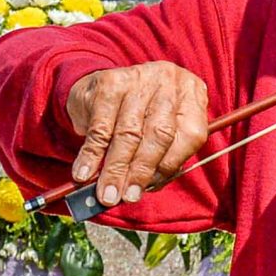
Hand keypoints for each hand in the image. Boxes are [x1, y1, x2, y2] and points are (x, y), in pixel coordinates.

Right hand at [65, 63, 212, 208]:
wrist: (102, 87)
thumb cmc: (140, 116)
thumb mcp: (159, 130)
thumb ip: (160, 159)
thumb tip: (141, 191)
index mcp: (192, 93)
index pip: (190, 136)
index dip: (170, 166)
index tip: (149, 189)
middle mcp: (169, 80)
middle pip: (159, 134)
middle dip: (140, 171)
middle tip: (125, 197)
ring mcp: (139, 78)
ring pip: (128, 133)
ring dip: (115, 169)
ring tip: (107, 193)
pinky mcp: (109, 82)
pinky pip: (101, 127)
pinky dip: (91, 155)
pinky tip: (84, 172)